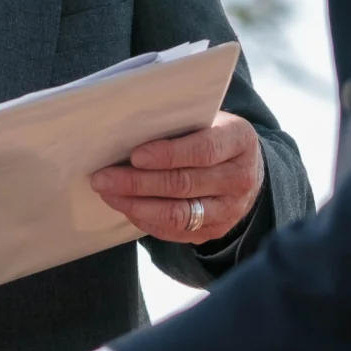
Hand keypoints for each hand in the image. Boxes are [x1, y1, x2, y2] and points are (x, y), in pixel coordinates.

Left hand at [89, 110, 262, 244]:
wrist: (246, 169)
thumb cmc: (214, 135)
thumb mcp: (209, 119)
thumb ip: (180, 124)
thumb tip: (130, 130)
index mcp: (239, 140)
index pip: (203, 151)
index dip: (168, 154)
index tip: (135, 156)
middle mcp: (239, 178)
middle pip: (184, 184)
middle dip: (138, 182)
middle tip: (104, 177)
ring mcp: (229, 210)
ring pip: (178, 214)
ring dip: (136, 205)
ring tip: (108, 193)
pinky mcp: (214, 231)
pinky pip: (175, 231)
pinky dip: (146, 220)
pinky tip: (126, 206)